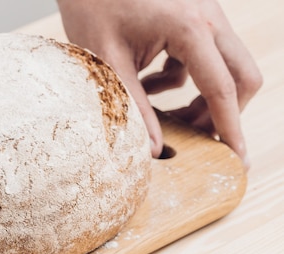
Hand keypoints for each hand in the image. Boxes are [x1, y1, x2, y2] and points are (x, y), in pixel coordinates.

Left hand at [57, 0, 261, 167]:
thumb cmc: (93, 8)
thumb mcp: (110, 65)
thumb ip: (135, 108)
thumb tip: (153, 150)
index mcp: (190, 28)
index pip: (222, 88)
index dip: (230, 128)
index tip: (237, 158)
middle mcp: (208, 18)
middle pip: (242, 76)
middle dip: (223, 112)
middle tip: (194, 137)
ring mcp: (204, 15)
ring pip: (224, 68)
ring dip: (199, 96)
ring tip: (159, 109)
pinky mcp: (193, 18)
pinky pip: (203, 58)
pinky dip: (182, 78)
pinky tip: (148, 82)